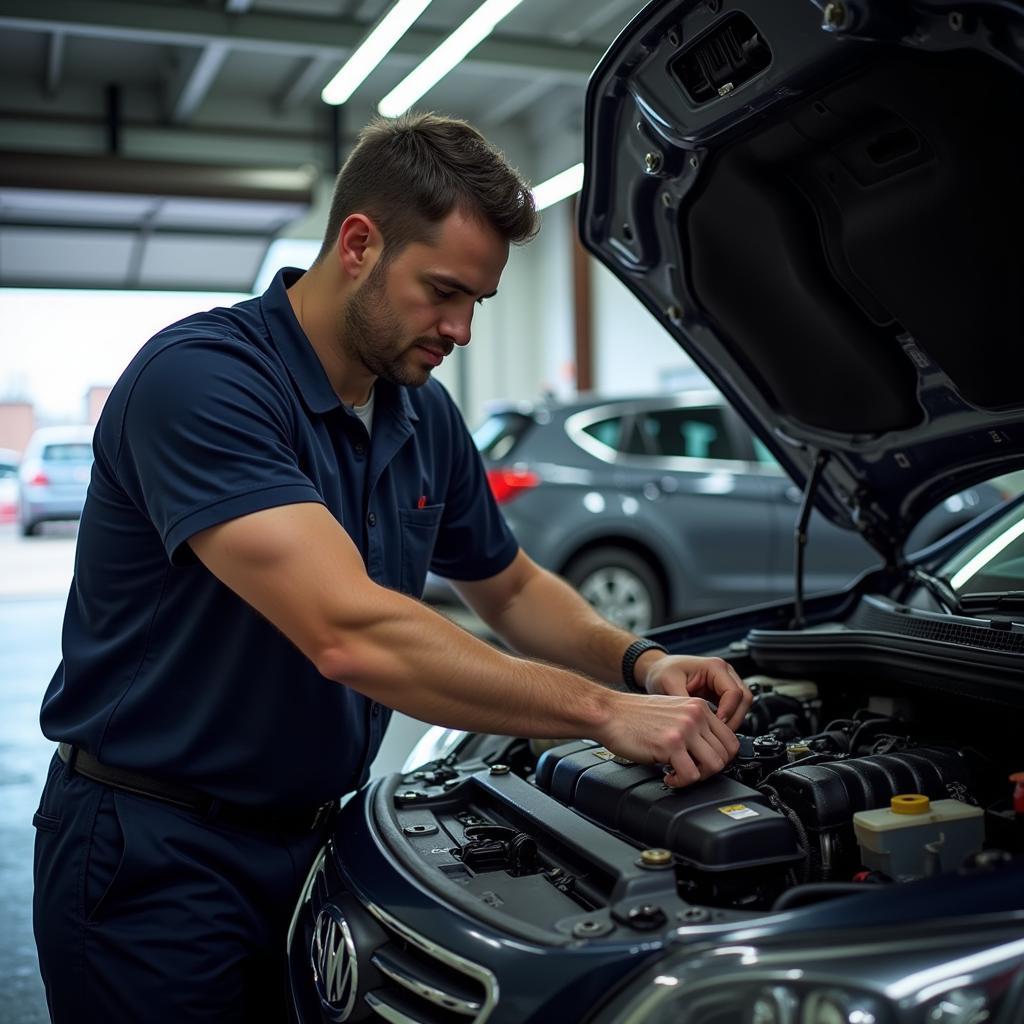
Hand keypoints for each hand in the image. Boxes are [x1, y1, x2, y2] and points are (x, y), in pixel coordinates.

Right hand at [596, 690, 739, 787]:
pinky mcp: (671, 745)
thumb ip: (693, 725)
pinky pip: (691, 775)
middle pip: (726, 755)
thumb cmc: (633, 715)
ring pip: (714, 766)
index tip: (704, 763)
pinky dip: (681, 782)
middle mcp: (695, 716)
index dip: (720, 757)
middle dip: (709, 770)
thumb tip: (708, 750)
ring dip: (698, 777)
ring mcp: (685, 729)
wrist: (609, 713)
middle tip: (691, 771)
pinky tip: (668, 776)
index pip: (730, 739)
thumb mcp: (672, 711)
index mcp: (698, 706)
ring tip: (680, 774)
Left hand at [640, 653, 752, 729]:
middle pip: (744, 699)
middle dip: (735, 718)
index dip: (728, 711)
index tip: (717, 724)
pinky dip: (727, 719)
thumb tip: (696, 722)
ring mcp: (724, 683)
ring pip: (741, 705)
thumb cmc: (662, 671)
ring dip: (733, 720)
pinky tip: (713, 729)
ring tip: (716, 734)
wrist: (657, 669)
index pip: (734, 692)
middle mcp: (724, 673)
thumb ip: (685, 702)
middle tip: (719, 734)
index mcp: (715, 666)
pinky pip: (732, 708)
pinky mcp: (720, 693)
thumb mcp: (670, 684)